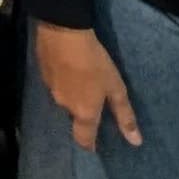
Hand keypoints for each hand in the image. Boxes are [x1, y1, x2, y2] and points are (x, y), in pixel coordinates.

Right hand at [32, 23, 140, 149]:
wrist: (63, 32)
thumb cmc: (94, 62)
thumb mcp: (115, 87)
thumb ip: (124, 115)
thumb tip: (135, 142)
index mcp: (84, 113)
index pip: (83, 139)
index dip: (89, 144)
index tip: (94, 146)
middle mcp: (64, 106)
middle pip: (74, 117)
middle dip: (82, 114)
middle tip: (93, 101)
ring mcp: (51, 90)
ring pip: (64, 100)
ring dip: (72, 95)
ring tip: (82, 81)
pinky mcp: (43, 74)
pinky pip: (55, 84)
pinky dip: (63, 81)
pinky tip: (69, 68)